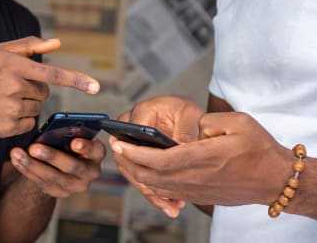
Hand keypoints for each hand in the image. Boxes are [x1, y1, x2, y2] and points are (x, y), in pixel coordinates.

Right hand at [0, 36, 99, 137]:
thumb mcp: (1, 51)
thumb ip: (30, 45)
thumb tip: (57, 44)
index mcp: (15, 66)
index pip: (52, 75)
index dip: (76, 81)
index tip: (96, 88)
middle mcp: (13, 88)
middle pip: (44, 93)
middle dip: (34, 89)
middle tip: (12, 86)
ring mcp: (9, 109)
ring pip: (37, 108)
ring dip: (27, 104)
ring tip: (3, 98)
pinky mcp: (6, 128)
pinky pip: (28, 123)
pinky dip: (20, 118)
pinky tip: (2, 111)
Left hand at [10, 138, 105, 197]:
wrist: (62, 163)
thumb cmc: (68, 142)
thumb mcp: (72, 136)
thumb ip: (67, 134)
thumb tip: (50, 132)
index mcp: (96, 153)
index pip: (95, 150)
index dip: (86, 147)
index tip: (74, 142)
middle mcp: (89, 172)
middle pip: (71, 166)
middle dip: (51, 156)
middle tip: (34, 147)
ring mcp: (74, 185)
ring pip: (52, 177)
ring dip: (32, 164)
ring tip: (17, 153)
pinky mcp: (59, 192)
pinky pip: (41, 182)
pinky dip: (26, 169)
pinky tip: (16, 159)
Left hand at [111, 112, 291, 209]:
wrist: (275, 180)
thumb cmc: (258, 149)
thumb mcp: (238, 123)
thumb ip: (208, 121)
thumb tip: (191, 128)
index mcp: (202, 158)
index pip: (159, 159)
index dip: (135, 153)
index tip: (119, 143)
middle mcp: (195, 177)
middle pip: (151, 176)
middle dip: (129, 163)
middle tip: (117, 148)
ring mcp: (196, 190)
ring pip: (156, 187)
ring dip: (137, 174)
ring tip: (127, 158)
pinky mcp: (200, 196)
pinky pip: (168, 193)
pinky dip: (152, 184)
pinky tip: (147, 172)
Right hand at [112, 96, 203, 216]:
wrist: (188, 121)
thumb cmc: (186, 113)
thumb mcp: (190, 115)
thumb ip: (185, 129)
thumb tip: (180, 146)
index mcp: (143, 111)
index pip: (130, 131)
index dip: (139, 149)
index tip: (153, 165)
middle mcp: (132, 128)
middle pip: (126, 155)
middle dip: (143, 177)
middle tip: (162, 192)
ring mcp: (132, 145)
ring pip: (132, 170)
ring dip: (149, 189)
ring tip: (170, 205)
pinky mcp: (138, 159)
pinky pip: (140, 177)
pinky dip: (154, 192)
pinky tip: (169, 203)